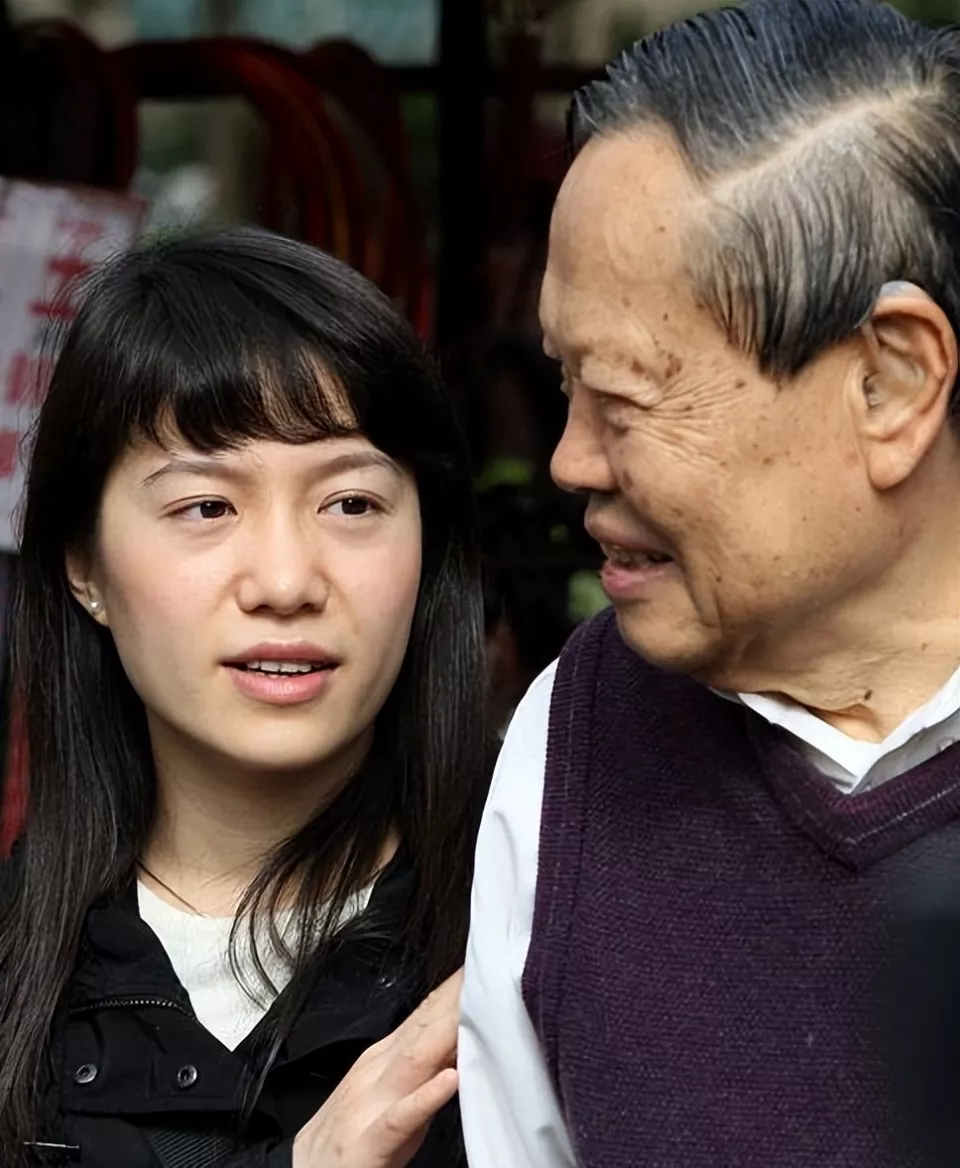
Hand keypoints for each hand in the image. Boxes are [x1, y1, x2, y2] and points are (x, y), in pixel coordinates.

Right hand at [292, 969, 462, 1167]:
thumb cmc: (352, 1141)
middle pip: (421, 1028)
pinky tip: (449, 1080)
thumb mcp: (389, 1095)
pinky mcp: (370, 1142)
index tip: (480, 964)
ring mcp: (370, 1104)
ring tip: (472, 1005)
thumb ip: (421, 1067)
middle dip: (452, 998)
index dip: (451, 989)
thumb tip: (461, 1042)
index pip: (422, 1016)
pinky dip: (425, 1097)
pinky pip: (401, 1117)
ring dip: (444, 1030)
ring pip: (413, 1060)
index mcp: (380, 1060)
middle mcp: (375, 1073)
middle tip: (485, 968)